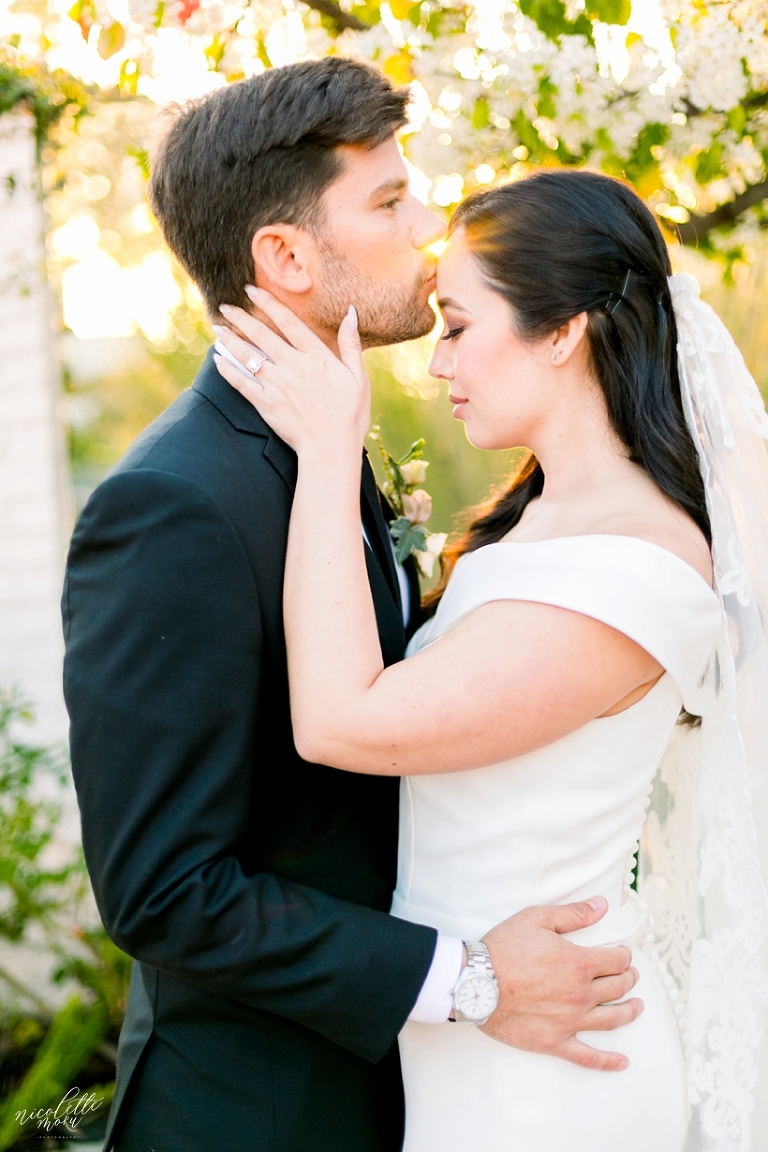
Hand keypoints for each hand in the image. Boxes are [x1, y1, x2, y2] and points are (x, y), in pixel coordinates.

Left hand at [212, 289, 369, 459]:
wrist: (331, 448)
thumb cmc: (350, 415)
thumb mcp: (359, 378)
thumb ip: (351, 344)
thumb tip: (350, 313)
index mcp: (317, 357)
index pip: (288, 322)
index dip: (268, 304)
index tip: (251, 291)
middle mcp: (295, 366)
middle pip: (262, 335)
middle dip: (240, 318)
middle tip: (225, 306)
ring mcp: (278, 385)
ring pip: (248, 356)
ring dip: (230, 340)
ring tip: (217, 329)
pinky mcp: (266, 404)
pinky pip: (241, 383)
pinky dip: (228, 369)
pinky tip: (218, 359)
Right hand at [480, 896, 641, 1071]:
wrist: (476, 983)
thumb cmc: (503, 949)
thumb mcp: (537, 918)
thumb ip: (574, 914)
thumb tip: (602, 905)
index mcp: (579, 964)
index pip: (616, 960)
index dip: (624, 955)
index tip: (624, 954)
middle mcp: (581, 994)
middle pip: (617, 988)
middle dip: (628, 979)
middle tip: (630, 975)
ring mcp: (570, 1021)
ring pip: (612, 1019)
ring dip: (629, 1012)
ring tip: (637, 1007)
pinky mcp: (555, 1041)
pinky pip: (588, 1056)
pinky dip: (608, 1061)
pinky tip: (622, 1062)